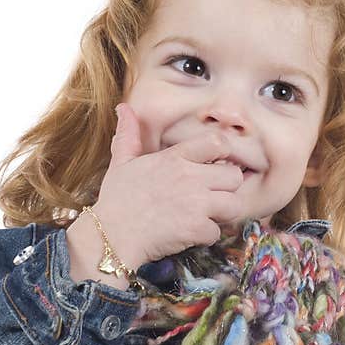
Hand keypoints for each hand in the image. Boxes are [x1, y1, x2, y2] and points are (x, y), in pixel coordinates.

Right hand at [90, 102, 245, 269]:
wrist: (110, 236)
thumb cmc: (116, 200)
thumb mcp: (121, 162)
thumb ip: (129, 135)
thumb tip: (124, 108)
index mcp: (175, 158)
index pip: (218, 143)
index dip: (224, 154)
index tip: (215, 166)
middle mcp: (190, 177)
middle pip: (234, 176)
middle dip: (228, 187)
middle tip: (213, 196)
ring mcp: (195, 203)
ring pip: (235, 204)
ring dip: (223, 213)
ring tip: (207, 216)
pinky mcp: (196, 228)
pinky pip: (217, 232)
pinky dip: (206, 236)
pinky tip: (190, 234)